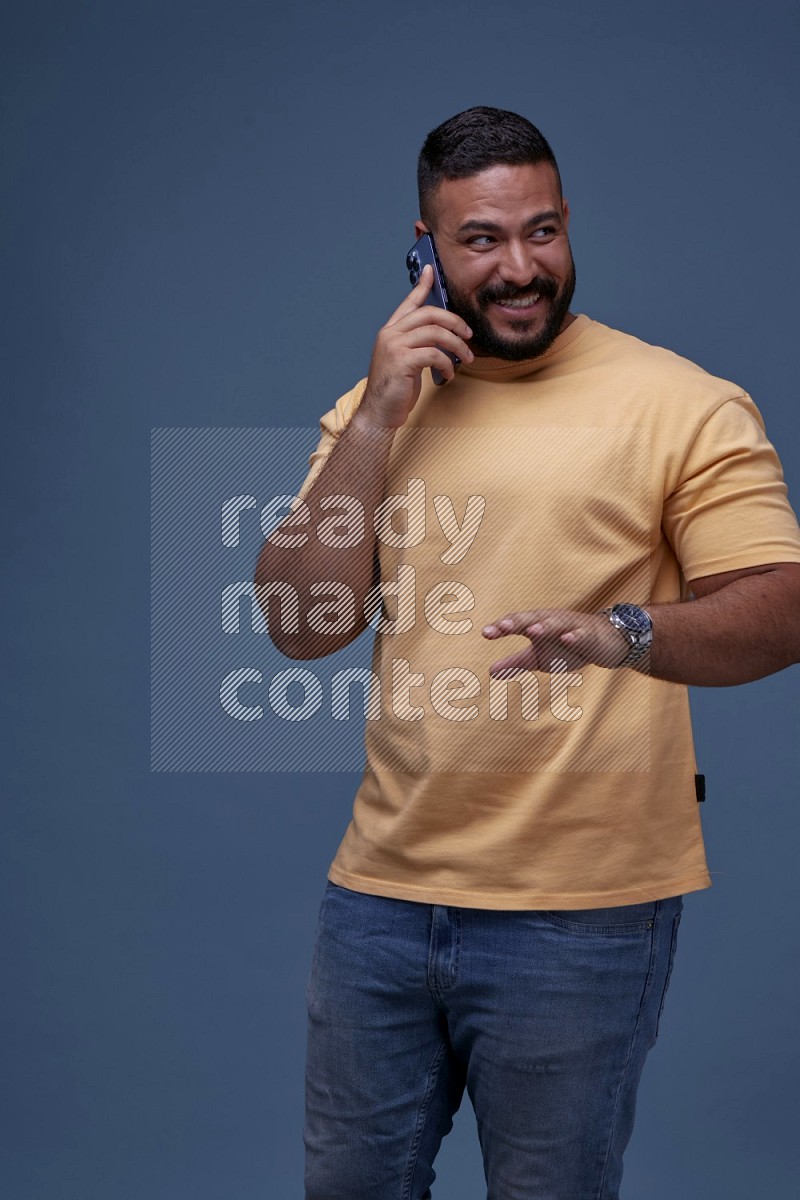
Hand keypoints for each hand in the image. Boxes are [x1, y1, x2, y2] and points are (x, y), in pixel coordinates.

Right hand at [354, 265, 473, 430]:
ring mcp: (394, 346)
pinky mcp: (402, 361)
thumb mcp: (406, 361)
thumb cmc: (395, 390)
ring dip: (457, 345)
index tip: (431, 271)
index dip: (421, 286)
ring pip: (435, 332)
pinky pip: (434, 353)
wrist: (379, 413)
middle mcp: (390, 334)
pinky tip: (450, 374)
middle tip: (468, 336)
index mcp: (390, 331)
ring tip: (466, 358)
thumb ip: (418, 345)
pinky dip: (448, 363)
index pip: (408, 303)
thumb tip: (443, 336)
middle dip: (455, 322)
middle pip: (429, 314)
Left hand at [481, 608, 630, 673]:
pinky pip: (580, 634)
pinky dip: (574, 636)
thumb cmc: (566, 647)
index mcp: (536, 625)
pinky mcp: (589, 635)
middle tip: (501, 627)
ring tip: (531, 631)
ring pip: (555, 624)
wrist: (605, 642)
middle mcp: (551, 621)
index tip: (485, 633)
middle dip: (516, 622)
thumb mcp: (539, 658)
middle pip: (532, 619)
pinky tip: (567, 639)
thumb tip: (490, 671)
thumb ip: (516, 663)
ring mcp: (570, 626)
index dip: (501, 627)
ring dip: (544, 626)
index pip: (516, 624)